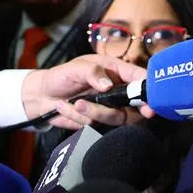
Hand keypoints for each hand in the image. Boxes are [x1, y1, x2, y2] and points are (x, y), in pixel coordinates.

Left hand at [20, 53, 154, 129]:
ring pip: (116, 118)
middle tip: (136, 112)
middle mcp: (116, 91)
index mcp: (115, 71)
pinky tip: (65, 107)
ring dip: (96, 112)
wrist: (41, 96)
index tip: (152, 98)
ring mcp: (108, 108)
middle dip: (136, 110)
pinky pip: (95, 124)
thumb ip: (92, 73)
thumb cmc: (60, 76)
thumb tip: (108, 85)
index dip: (149, 87)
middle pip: (136, 105)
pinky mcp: (97, 122)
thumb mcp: (75, 68)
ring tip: (77, 104)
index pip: (138, 77)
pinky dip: (79, 117)